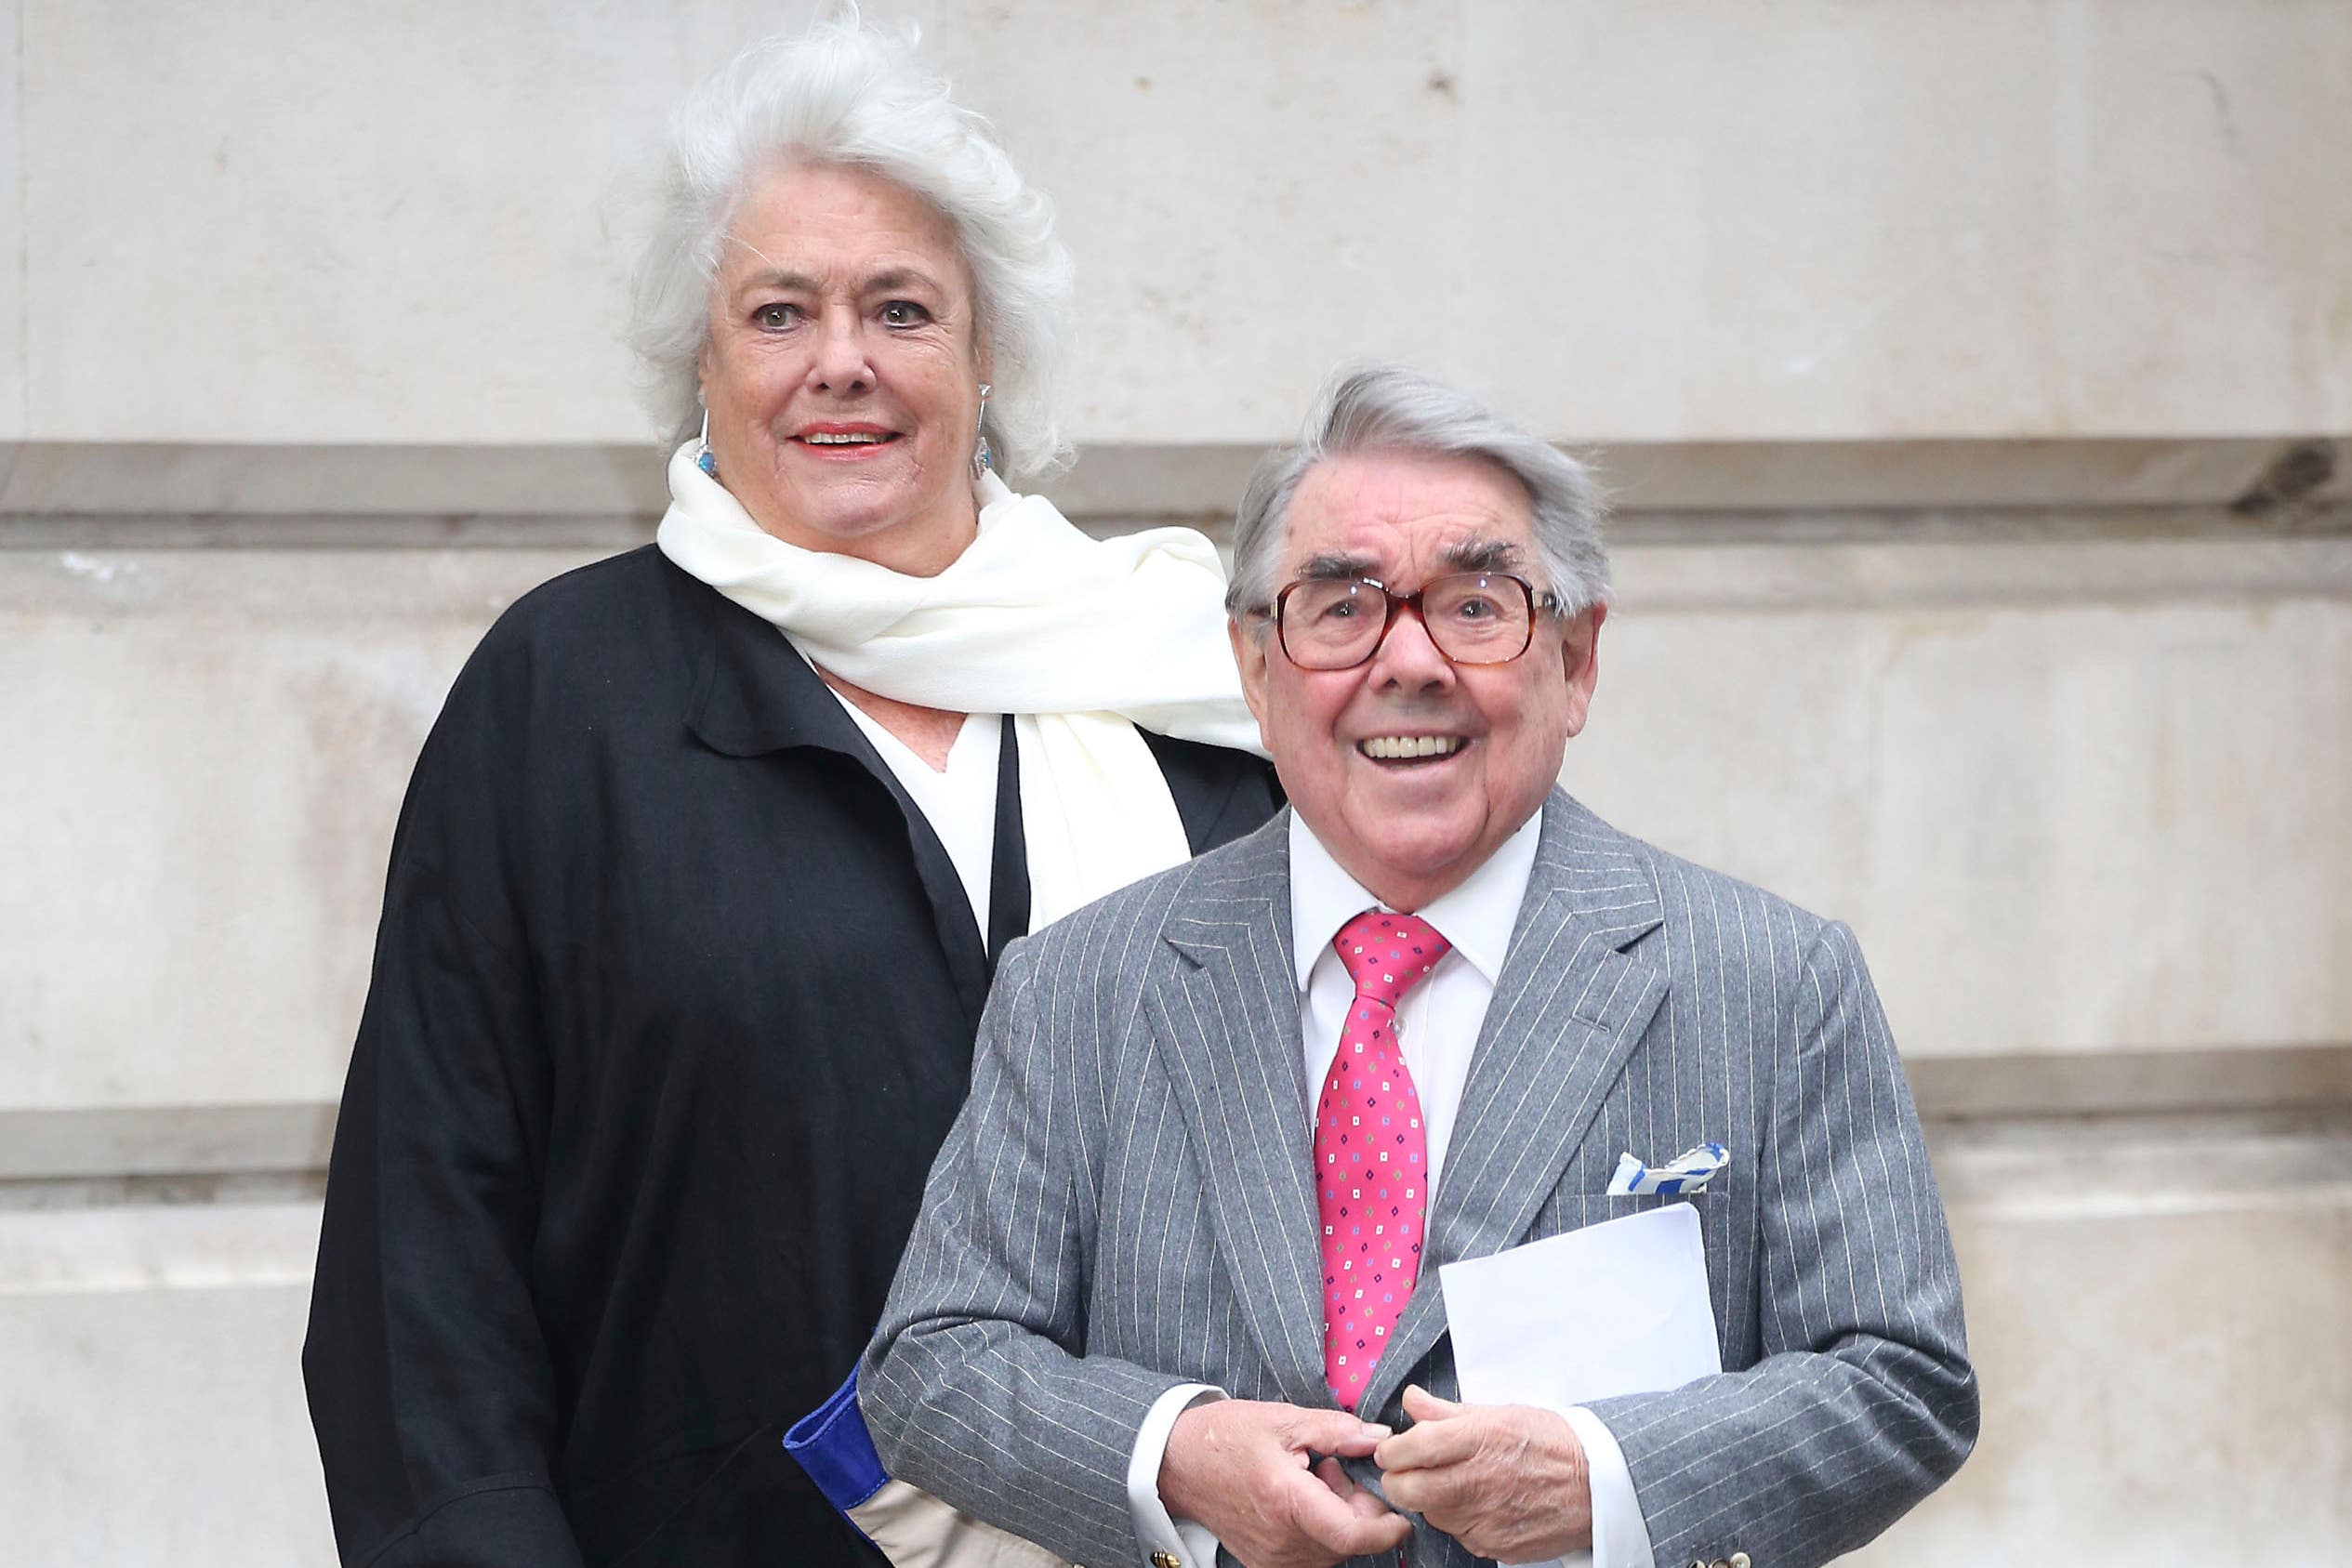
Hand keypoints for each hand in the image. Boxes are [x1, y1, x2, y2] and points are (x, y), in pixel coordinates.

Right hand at [1160, 1399, 1412, 1567]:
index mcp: (1287, 1501)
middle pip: (1347, 1542)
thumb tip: (1382, 1439)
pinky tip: (1301, 1500)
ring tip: (1313, 1479)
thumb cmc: (1225, 1436)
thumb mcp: (1284, 1420)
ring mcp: (1272, 1557)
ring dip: (1338, 1520)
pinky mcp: (1265, 1564)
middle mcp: (1281, 1540)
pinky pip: (1310, 1556)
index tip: (1401, 1514)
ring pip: (1331, 1551)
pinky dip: (1318, 1532)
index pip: (1354, 1535)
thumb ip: (1338, 1431)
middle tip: (1335, 1468)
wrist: (1176, 1463)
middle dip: (1358, 1509)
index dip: (1387, 1529)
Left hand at [1375, 1385, 1592, 1561]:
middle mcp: (1479, 1481)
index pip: (1412, 1448)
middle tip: (1408, 1471)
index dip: (1392, 1451)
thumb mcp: (1501, 1413)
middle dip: (1399, 1480)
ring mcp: (1486, 1519)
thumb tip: (1412, 1400)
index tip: (1391, 1450)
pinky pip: (1458, 1534)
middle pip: (1408, 1490)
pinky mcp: (1494, 1546)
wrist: (1598, 1485)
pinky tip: (1479, 1504)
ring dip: (1430, 1501)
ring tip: (1454, 1484)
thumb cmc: (1551, 1443)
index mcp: (1479, 1439)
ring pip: (1431, 1514)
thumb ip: (1449, 1412)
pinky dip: (1458, 1521)